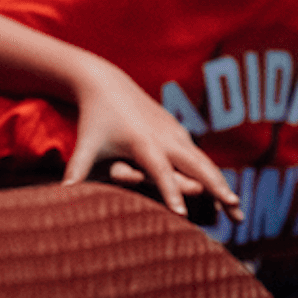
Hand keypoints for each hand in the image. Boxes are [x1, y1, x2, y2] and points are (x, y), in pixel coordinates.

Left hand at [66, 54, 241, 221]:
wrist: (106, 82)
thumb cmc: (93, 120)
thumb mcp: (86, 145)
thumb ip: (76, 171)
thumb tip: (60, 194)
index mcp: (142, 142)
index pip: (159, 172)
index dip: (170, 193)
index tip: (183, 215)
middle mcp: (165, 137)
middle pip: (197, 165)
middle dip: (217, 188)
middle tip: (236, 212)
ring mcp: (176, 133)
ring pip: (205, 163)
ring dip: (223, 186)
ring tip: (238, 213)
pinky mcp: (179, 131)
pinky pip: (201, 157)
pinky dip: (216, 176)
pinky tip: (227, 196)